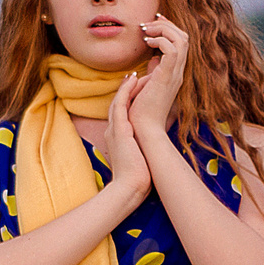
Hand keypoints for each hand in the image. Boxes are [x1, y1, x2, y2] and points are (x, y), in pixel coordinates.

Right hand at [96, 71, 153, 198]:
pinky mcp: (119, 131)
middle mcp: (113, 133)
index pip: (121, 115)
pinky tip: (133, 80)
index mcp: (118, 140)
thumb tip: (150, 152)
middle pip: (118, 105)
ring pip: (118, 101)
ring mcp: (114, 131)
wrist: (129, 189)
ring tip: (135, 75)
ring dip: (126, 87)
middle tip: (135, 77)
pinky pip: (120, 104)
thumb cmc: (137, 180)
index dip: (128, 101)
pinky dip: (125, 91)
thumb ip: (140, 153)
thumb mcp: (138, 162)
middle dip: (126, 91)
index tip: (136, 90)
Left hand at [130, 13, 189, 138]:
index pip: (180, 43)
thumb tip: (153, 58)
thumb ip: (153, 71)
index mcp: (174, 73)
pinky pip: (172, 50)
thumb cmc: (142, 111)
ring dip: (163, 29)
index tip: (154, 21)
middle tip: (148, 22)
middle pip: (184, 37)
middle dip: (167, 24)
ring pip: (181, 39)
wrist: (143, 129)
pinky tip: (147, 43)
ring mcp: (175, 74)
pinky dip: (160, 40)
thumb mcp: (148, 85)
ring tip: (145, 30)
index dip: (170, 28)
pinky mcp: (167, 77)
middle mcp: (178, 72)